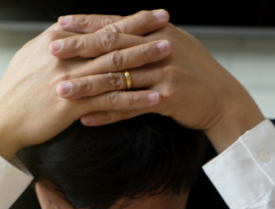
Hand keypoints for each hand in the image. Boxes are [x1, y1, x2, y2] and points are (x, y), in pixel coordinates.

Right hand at [0, 14, 171, 159]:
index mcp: (56, 42)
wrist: (1, 120)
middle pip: (110, 39)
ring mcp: (70, 80)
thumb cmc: (15, 91)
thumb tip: (66, 28)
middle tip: (166, 21)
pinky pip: (111, 101)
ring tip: (169, 52)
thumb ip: (53, 43)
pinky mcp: (74, 105)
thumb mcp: (31, 57)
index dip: (124, 19)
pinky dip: (135, 99)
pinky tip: (156, 98)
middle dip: (140, 29)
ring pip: (114, 66)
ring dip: (144, 58)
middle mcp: (65, 56)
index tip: (147, 13)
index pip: (96, 25)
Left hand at [53, 12, 264, 152]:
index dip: (88, 23)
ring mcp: (164, 74)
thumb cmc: (196, 74)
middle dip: (79, 48)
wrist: (224, 100)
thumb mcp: (175, 47)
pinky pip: (129, 107)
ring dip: (86, 85)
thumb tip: (121, 30)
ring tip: (60, 90)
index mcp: (159, 32)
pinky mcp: (167, 98)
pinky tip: (85, 118)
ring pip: (117, 78)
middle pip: (112, 47)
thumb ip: (148, 39)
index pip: (117, 24)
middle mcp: (160, 49)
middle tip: (51, 51)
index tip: (61, 24)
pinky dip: (107, 113)